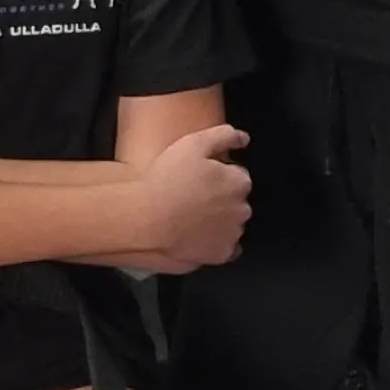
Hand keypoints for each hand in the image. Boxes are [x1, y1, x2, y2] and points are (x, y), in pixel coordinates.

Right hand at [137, 123, 253, 269]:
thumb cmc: (167, 181)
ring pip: (232, 223)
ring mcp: (232, 233)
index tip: (201, 178)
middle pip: (236, 200)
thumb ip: (224, 135)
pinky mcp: (221, 253)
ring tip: (190, 215)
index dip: (219, 175)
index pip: (238, 176)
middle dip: (221, 198)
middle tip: (193, 195)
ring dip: (218, 219)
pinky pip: (226, 247)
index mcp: (238, 181)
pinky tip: (198, 234)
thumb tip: (242, 138)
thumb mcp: (194, 143)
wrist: (147, 218)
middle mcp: (242, 209)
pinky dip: (216, 242)